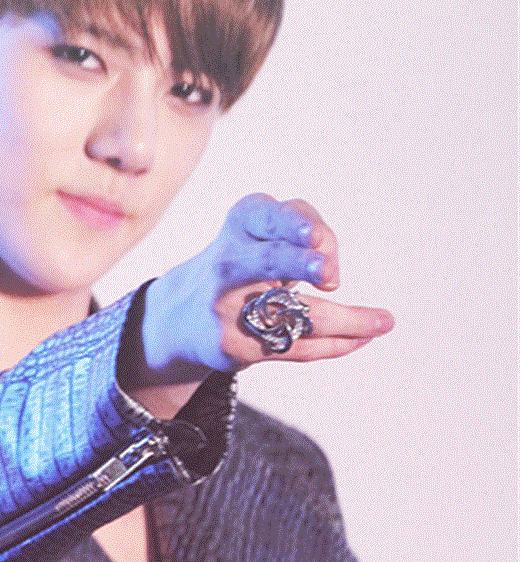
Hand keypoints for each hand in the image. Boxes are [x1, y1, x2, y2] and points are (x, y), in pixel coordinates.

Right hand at [137, 194, 392, 392]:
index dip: (295, 224)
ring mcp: (229, 308)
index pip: (268, 215)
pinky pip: (297, 346)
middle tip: (329, 276)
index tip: (314, 238)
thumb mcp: (259, 233)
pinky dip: (338, 343)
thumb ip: (301, 229)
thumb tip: (332, 273)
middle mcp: (229, 263)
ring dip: (347, 320)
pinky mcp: (235, 346)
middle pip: (269, 261)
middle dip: (300, 264)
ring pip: (294, 314)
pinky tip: (363, 336)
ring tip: (382, 321)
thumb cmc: (240, 262)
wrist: (180, 316)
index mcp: (239, 226)